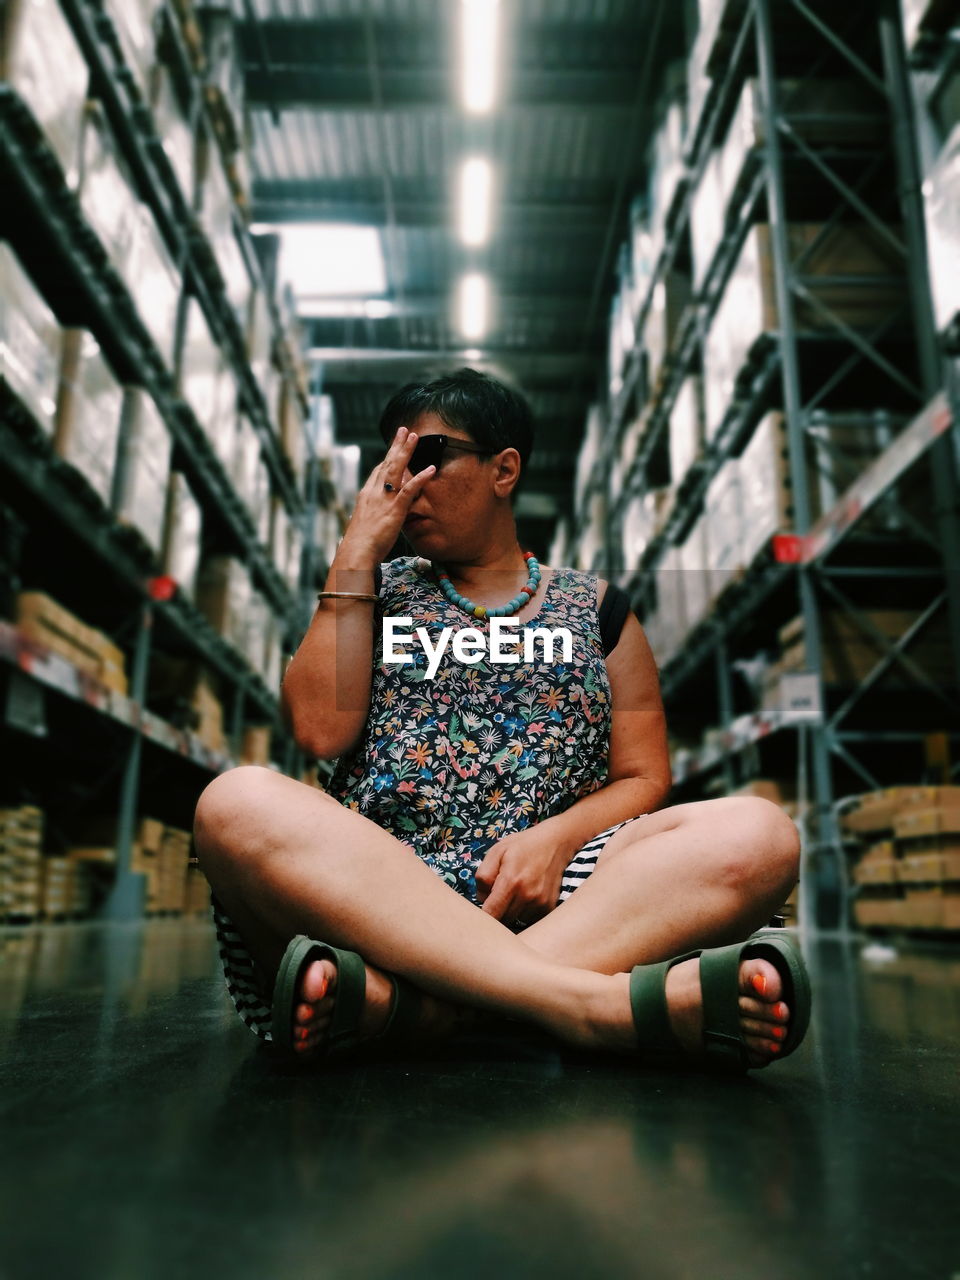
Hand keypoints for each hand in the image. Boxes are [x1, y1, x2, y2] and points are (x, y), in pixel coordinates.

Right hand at [339, 426, 435, 563]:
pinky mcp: (395, 509)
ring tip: (415, 437)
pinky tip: (430, 468)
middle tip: (404, 430)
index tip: (394, 448)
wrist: (356, 552)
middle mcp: (374, 492)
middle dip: (396, 445)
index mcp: (366, 496)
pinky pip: (409, 489)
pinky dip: (420, 478)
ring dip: (406, 451)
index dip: (386, 458)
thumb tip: (377, 515)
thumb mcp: (365, 524)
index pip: (378, 472)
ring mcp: (384, 499)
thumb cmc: (360, 545)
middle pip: (386, 463)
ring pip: (396, 468)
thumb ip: (373, 515)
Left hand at [475, 826, 573, 924]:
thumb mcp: (496, 852)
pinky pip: (530, 918)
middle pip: (503, 919)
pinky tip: (527, 894)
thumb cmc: (523, 845)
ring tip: (516, 890)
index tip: (484, 907)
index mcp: (511, 881)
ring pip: (516, 920)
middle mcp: (527, 896)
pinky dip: (525, 910)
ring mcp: (540, 903)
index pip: (492, 913)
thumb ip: (483, 876)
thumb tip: (482, 899)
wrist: (556, 842)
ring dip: (512, 910)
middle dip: (497, 909)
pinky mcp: (549, 906)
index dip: (484, 915)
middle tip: (500, 891)